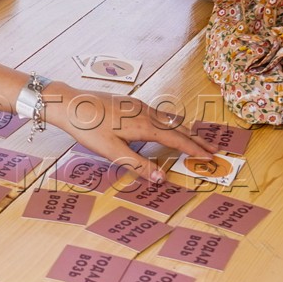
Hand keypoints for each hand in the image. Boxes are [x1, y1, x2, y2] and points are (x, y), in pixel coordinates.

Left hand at [52, 84, 218, 180]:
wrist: (70, 103)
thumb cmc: (89, 128)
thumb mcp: (112, 151)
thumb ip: (138, 165)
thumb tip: (161, 178)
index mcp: (145, 126)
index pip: (177, 139)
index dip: (195, 149)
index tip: (210, 156)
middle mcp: (146, 113)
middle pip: (178, 127)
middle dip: (196, 139)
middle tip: (213, 148)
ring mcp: (139, 106)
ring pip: (169, 118)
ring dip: (184, 129)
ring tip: (195, 138)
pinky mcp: (130, 103)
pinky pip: (158, 113)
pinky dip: (170, 122)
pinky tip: (166, 125)